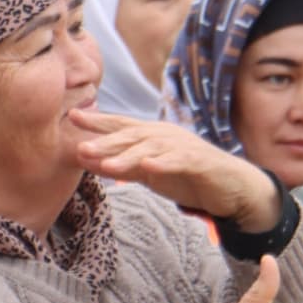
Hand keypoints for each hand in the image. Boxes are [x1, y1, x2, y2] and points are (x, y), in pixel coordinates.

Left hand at [72, 111, 280, 227]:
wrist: (229, 187)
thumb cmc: (184, 176)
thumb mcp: (144, 172)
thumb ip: (117, 165)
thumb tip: (83, 158)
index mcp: (150, 136)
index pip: (120, 125)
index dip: (98, 121)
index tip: (72, 116)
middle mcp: (165, 136)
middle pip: (132, 136)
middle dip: (106, 141)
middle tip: (81, 147)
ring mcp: (183, 147)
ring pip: (152, 149)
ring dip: (128, 156)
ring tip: (107, 164)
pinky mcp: (200, 162)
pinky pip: (179, 161)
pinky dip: (164, 164)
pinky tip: (149, 167)